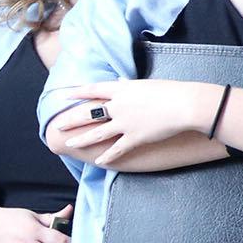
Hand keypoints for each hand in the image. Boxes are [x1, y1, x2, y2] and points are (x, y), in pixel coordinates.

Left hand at [60, 80, 214, 165]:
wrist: (184, 105)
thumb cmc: (170, 91)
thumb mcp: (146, 84)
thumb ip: (129, 84)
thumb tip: (119, 81)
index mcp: (122, 90)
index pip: (94, 90)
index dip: (78, 93)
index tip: (64, 96)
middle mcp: (119, 106)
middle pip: (89, 113)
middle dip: (72, 120)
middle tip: (58, 124)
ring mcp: (125, 123)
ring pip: (97, 133)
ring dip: (82, 139)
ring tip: (70, 143)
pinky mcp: (135, 137)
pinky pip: (118, 149)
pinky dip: (108, 156)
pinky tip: (99, 161)